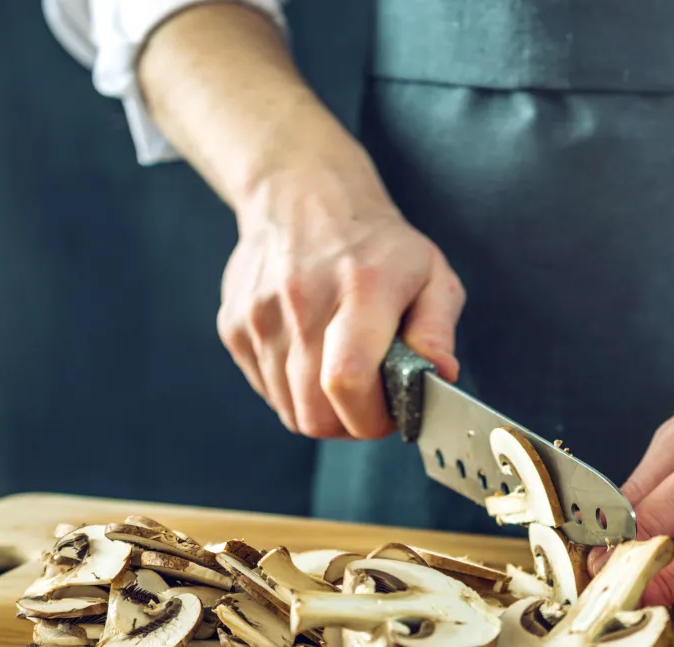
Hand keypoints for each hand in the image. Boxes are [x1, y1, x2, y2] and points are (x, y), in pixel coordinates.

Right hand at [217, 153, 464, 438]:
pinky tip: (314, 359)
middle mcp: (302, 303)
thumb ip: (438, 331)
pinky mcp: (233, 327)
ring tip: (344, 378)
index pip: (349, 381)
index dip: (372, 418)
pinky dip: (294, 392)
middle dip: (350, 425)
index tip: (391, 414)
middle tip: (371, 403)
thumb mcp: (432, 273)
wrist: (302, 194)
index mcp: (361, 289)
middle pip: (315, 413)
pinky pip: (267, 391)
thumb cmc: (377, 243)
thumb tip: (440, 377)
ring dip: (322, 412)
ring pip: (290, 411)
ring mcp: (260, 316)